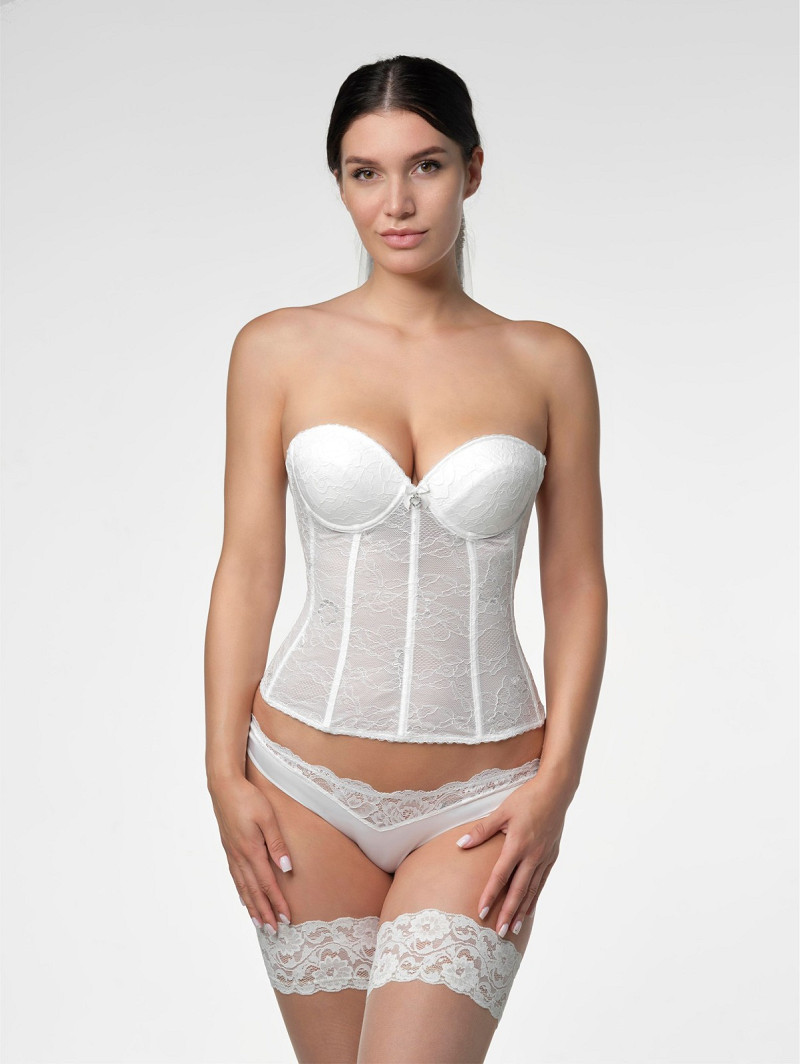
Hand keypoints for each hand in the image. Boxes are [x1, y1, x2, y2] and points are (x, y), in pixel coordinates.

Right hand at [208, 774, 292, 935]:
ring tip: (259, 923)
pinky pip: (235, 876)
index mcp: (251, 850)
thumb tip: (286, 869)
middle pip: (254, 891)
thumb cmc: (248, 797)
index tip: (286, 919)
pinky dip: (241, 891)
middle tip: (274, 931)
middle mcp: (239, 856)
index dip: (276, 902)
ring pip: (243, 887)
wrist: (223, 785)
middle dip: (265, 912)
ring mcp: (232, 853)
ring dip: (252, 907)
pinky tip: (243, 897)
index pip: (267, 884)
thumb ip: (277, 843)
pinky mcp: (228, 847)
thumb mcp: (268, 817)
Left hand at [454, 775, 568, 937]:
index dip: (490, 895)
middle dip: (507, 912)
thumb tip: (461, 844)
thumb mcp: (502, 811)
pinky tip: (528, 909)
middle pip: (518, 890)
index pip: (500, 876)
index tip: (482, 912)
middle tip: (498, 933)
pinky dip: (534, 897)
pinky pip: (541, 882)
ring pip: (531, 890)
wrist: (556, 791)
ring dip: (521, 910)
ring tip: (512, 928)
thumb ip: (482, 830)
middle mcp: (532, 855)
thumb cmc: (526, 799)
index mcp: (517, 845)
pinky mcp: (552, 856)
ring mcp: (544, 857)